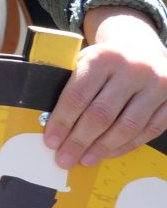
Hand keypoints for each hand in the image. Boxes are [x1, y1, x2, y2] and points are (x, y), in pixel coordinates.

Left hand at [46, 9, 166, 167]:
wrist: (142, 47)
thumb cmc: (106, 61)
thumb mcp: (86, 60)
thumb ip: (71, 84)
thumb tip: (53, 124)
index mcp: (103, 58)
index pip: (77, 96)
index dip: (62, 122)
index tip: (51, 141)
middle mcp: (133, 70)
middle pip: (101, 115)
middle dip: (79, 141)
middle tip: (65, 159)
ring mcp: (157, 85)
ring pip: (127, 126)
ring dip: (103, 148)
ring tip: (85, 160)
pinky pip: (149, 130)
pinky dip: (127, 145)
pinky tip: (109, 153)